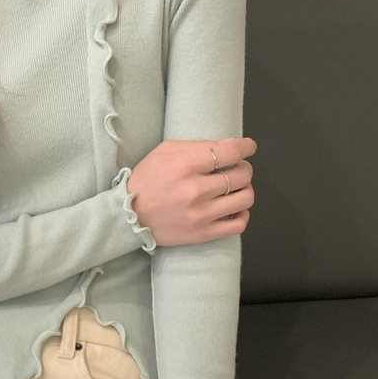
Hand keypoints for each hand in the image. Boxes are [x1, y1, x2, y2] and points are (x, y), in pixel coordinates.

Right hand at [127, 137, 256, 246]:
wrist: (129, 214)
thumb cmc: (148, 179)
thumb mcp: (166, 151)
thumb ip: (198, 145)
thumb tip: (231, 146)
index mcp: (186, 165)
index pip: (231, 152)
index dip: (246, 147)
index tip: (248, 147)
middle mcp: (195, 190)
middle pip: (242, 174)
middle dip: (243, 168)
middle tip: (235, 169)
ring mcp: (201, 214)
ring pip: (245, 198)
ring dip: (245, 189)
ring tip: (235, 188)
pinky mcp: (203, 233)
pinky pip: (238, 224)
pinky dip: (243, 214)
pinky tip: (234, 208)